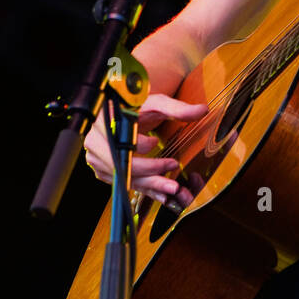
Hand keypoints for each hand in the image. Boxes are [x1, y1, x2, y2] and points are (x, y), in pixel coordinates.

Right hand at [84, 92, 205, 207]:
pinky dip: (145, 189)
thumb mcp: (156, 104)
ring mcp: (99, 159)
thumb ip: (177, 108)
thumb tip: (202, 110)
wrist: (125, 115)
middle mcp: (96, 142)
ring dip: (150, 185)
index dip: (136, 144)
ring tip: (173, 188)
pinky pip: (126, 183)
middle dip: (149, 172)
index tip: (155, 142)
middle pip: (121, 164)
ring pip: (124, 177)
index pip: (118, 138)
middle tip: (172, 175)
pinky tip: (162, 194)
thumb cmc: (137, 107)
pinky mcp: (106, 171)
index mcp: (104, 121)